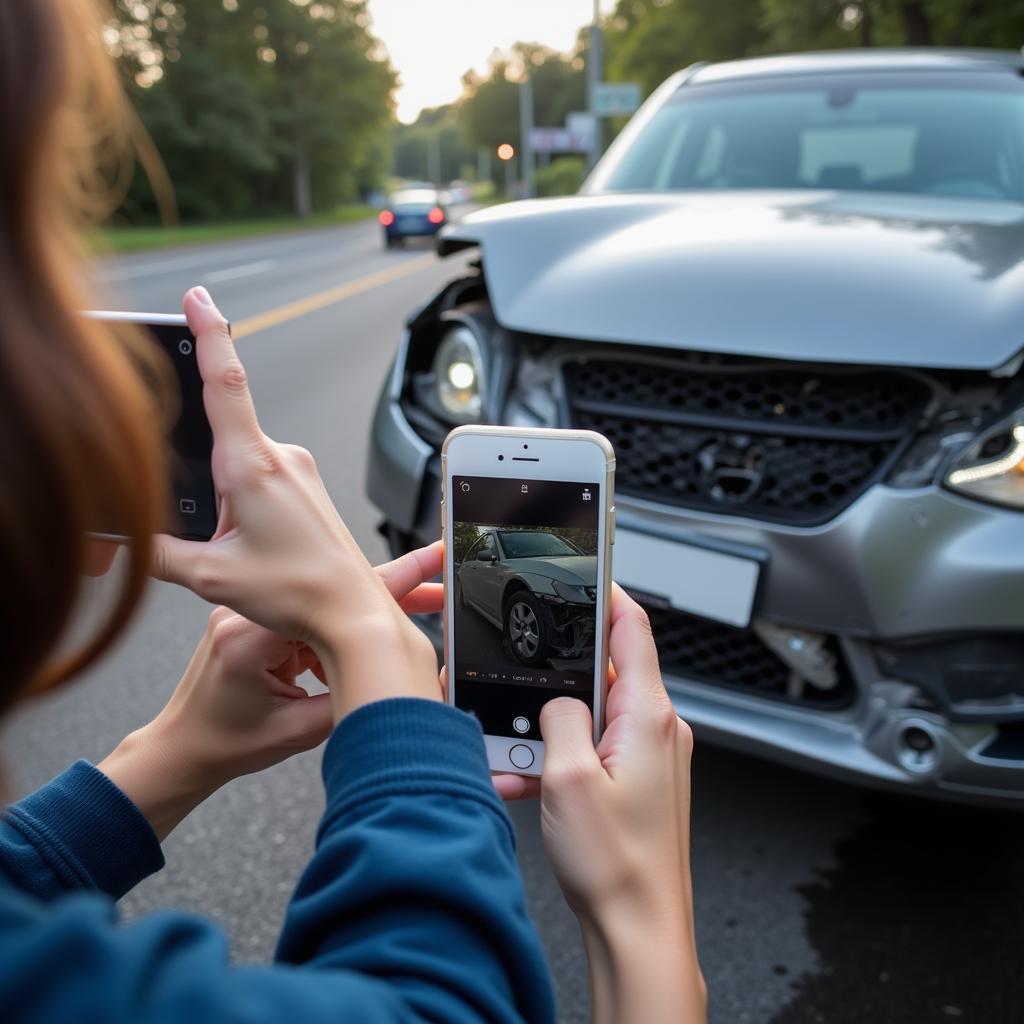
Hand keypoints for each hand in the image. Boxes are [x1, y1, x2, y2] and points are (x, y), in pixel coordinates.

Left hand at [99, 544, 445, 840]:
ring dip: (350, 624)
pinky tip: (340, 660)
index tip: (421, 577)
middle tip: (431, 585)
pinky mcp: (246, 619)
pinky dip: (325, 635)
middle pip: (325, 595)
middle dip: (380, 594)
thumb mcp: (294, 732)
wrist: (180, 750)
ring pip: (315, 606)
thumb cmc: (223, 745)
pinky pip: (298, 617)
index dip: (377, 596)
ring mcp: (241, 613)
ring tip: (388, 639)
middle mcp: (240, 615)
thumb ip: (344, 700)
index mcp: (248, 639)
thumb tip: (388, 680)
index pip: (325, 606)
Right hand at [151, 287, 439, 720]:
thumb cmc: (296, 591)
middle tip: (220, 538)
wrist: (352, 612)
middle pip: (224, 437)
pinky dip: (246, 504)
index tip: (199, 298)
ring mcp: (300, 470)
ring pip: (242, 465)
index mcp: (253, 466)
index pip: (226, 383)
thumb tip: (132, 540)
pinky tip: (258, 547)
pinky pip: (263, 479)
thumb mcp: (211, 577)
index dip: (209, 335)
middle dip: (204, 476)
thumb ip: (160, 553)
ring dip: (226, 499)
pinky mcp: (308, 487)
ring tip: (246, 554)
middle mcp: (281, 457)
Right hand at [500, 586, 705, 1023]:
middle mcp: (657, 728)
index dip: (605, 592)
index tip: (583, 570)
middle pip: (605, 669)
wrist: (641, 928)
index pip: (633, 627)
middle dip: (558, 676)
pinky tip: (537, 784)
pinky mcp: (638, 780)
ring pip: (593, 712)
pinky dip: (564, 755)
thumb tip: (554, 701)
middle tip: (525, 691)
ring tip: (527, 760)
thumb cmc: (618, 866)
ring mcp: (650, 755)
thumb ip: (557, 718)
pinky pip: (595, 747)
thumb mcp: (566, 779)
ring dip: (554, 726)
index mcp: (648, 715)